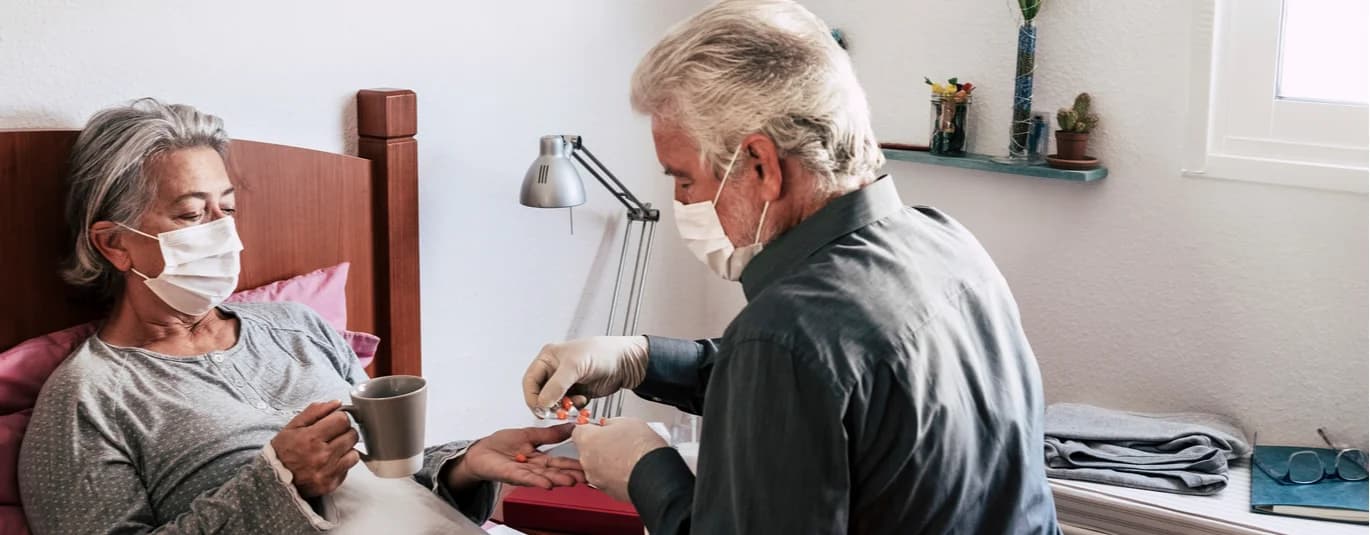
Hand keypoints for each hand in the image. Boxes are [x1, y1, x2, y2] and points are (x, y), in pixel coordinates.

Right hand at [270, 400, 359, 497]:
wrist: (273, 481)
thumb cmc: (282, 451)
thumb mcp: (292, 427)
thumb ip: (315, 412)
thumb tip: (337, 403)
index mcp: (311, 438)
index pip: (343, 420)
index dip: (339, 418)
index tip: (334, 421)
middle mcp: (322, 456)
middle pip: (351, 435)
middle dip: (344, 432)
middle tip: (333, 435)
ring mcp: (328, 472)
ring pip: (354, 452)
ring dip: (346, 449)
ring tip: (332, 449)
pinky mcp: (331, 484)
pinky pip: (348, 468)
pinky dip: (342, 464)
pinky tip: (330, 462)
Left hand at [446, 424, 585, 490]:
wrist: (480, 451)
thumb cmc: (500, 444)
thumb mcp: (529, 434)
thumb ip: (550, 434)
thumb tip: (570, 427)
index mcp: (539, 458)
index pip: (560, 462)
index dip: (574, 463)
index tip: (589, 463)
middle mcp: (534, 468)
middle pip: (555, 471)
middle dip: (571, 474)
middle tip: (587, 477)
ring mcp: (523, 473)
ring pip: (543, 476)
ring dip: (558, 479)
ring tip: (572, 481)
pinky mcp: (511, 474)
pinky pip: (526, 478)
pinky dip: (537, 481)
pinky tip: (548, 484)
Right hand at [522, 336, 649, 414]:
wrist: (625, 363)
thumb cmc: (602, 353)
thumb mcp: (575, 365)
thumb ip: (557, 384)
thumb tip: (542, 402)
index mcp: (548, 358)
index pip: (530, 381)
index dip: (532, 397)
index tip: (540, 409)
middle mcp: (554, 370)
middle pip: (540, 394)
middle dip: (548, 404)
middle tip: (557, 411)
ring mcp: (566, 383)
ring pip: (553, 403)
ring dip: (561, 408)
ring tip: (574, 404)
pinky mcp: (577, 393)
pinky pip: (567, 406)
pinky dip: (573, 409)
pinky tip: (583, 401)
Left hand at [572, 417, 667, 500]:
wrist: (655, 475)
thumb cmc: (642, 449)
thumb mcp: (627, 422)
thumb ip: (611, 423)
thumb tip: (610, 425)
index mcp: (587, 440)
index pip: (578, 430)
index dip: (591, 428)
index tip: (599, 428)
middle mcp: (587, 461)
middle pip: (587, 450)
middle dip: (599, 446)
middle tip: (618, 441)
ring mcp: (596, 478)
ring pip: (597, 466)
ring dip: (607, 462)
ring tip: (627, 456)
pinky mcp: (608, 491)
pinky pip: (607, 479)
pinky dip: (615, 475)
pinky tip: (630, 468)